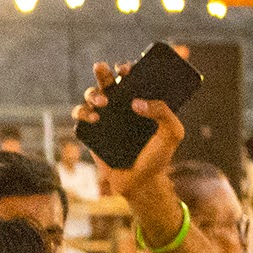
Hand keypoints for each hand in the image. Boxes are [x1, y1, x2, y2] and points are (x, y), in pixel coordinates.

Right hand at [75, 61, 185, 223]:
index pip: (132, 79)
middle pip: (108, 81)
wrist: (140, 183)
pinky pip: (80, 116)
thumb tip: (136, 102)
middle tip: (102, 68)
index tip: (127, 69)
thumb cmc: (158, 157)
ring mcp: (105, 119)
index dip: (127, 69)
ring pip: (91, 96)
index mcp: (141, 102)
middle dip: (103, 72)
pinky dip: (83, 113)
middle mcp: (121, 107)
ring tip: (103, 101)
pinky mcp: (91, 133)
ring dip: (92, 93)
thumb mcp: (172, 132)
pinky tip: (95, 118)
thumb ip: (163, 112)